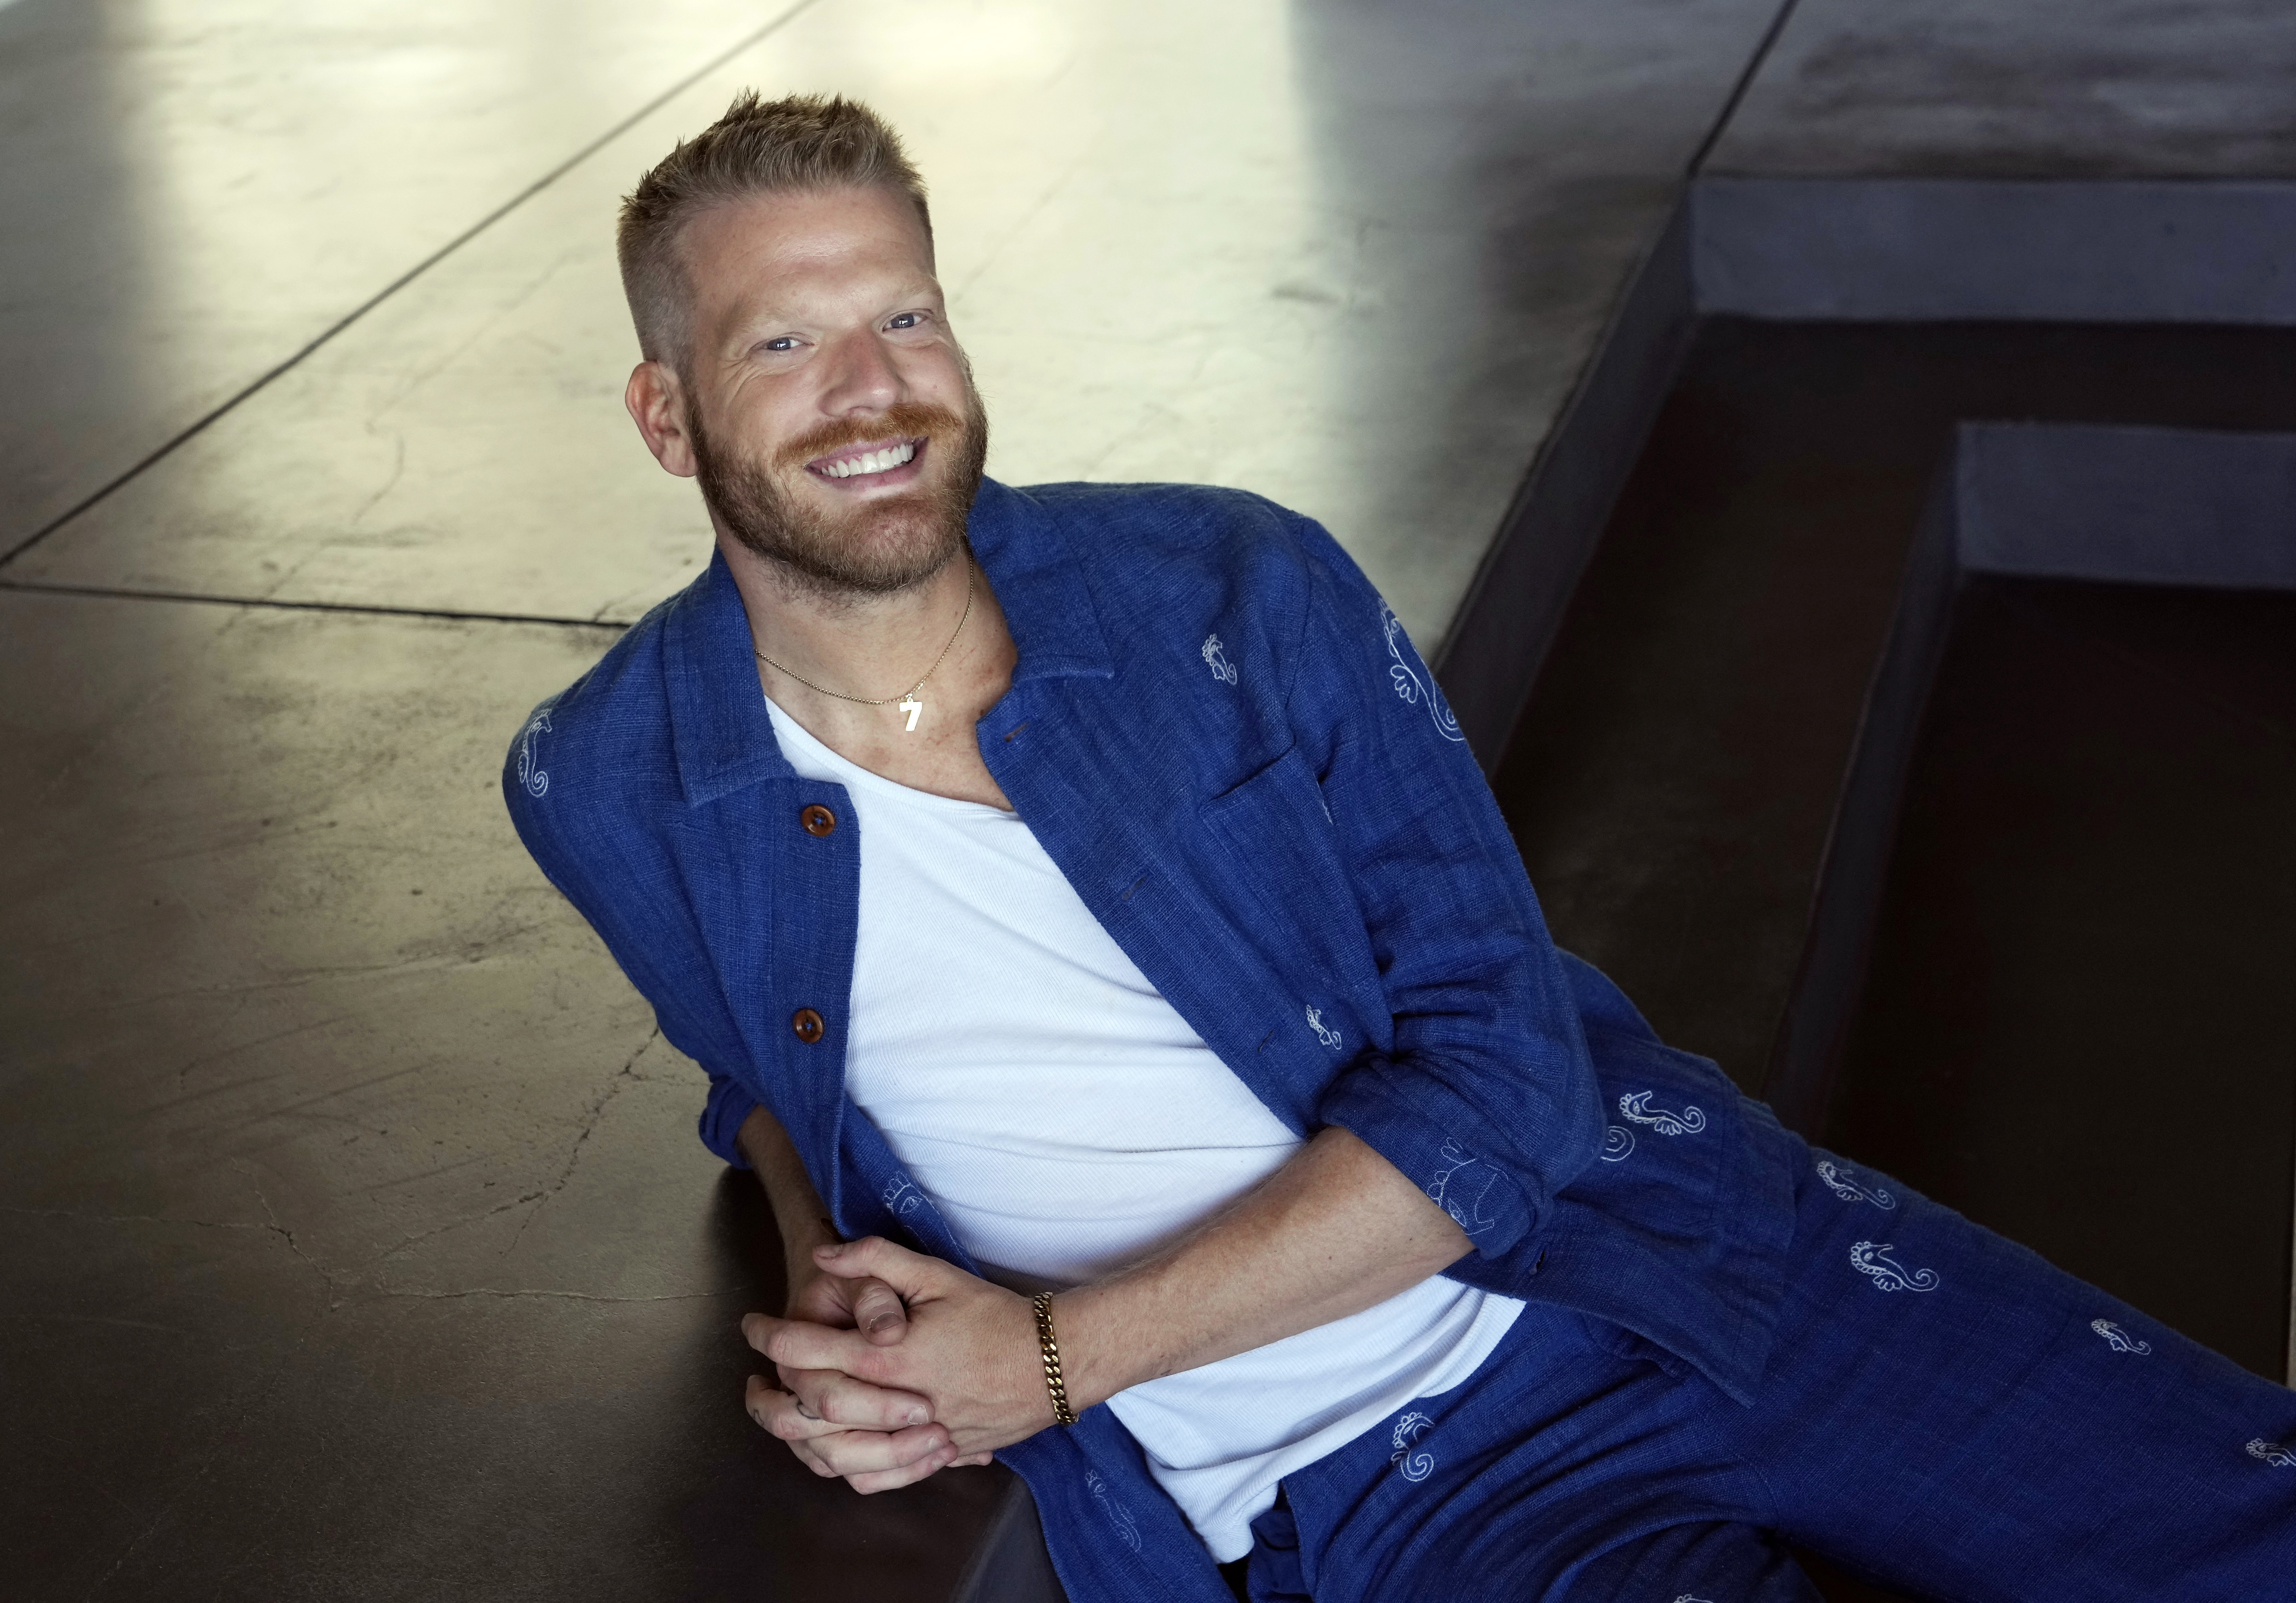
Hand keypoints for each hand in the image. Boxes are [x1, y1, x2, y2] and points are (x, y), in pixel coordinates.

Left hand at [741, 1255, 996, 1492]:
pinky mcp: (935, 1456)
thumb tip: (824, 1255)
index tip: (752, 1326)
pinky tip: (833, 1452)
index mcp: (890, 1357)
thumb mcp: (937, 1274)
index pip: (807, 1351)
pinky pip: (876, 1479)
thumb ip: (877, 1260)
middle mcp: (895, 1405)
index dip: (769, 1337)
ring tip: (782, 1418)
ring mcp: (915, 1439)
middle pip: (807, 1415)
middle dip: (767, 1398)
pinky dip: (846, 1471)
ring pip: (835, 1457)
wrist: (1053, 1361)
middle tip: (750, 1382)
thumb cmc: (995, 1315)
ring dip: (797, 1440)